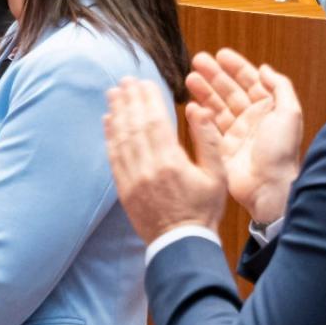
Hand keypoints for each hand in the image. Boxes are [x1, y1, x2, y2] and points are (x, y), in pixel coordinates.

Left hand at [102, 78, 226, 243]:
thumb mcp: (217, 174)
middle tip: (124, 81)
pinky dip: (109, 137)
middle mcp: (147, 168)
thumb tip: (197, 108)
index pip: (155, 121)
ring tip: (113, 94)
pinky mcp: (123, 189)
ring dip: (116, 114)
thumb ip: (208, 139)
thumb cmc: (204, 209)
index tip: (143, 81)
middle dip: (129, 101)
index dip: (147, 99)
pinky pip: (113, 158)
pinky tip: (108, 122)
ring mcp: (132, 180)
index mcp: (171, 162)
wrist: (181, 243)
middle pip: (134, 126)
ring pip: (121, 139)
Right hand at [185, 49, 303, 224]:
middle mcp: (251, 119)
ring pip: (216, 106)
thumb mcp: (290, 113)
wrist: (268, 187)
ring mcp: (235, 134)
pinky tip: (190, 104)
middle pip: (230, 91)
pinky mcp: (221, 148)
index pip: (250, 81)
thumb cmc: (280, 153)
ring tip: (189, 78)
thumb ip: (280, 87)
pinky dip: (199, 114)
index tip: (221, 54)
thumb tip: (266, 68)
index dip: (236, 66)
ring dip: (204, 91)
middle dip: (214, 75)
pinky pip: (208, 127)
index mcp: (269, 110)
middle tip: (197, 61)